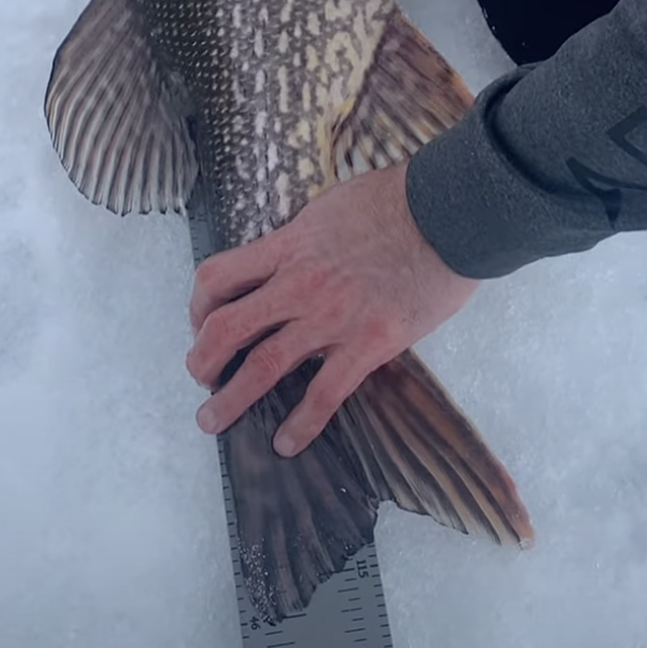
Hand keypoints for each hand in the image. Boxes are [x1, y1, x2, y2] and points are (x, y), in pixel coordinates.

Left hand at [184, 162, 478, 455]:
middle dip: (202, 359)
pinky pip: (325, 393)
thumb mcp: (326, 210)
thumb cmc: (394, 203)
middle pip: (226, 327)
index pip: (217, 278)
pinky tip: (286, 444)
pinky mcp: (370, 344)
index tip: (200, 323)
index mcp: (285, 248)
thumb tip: (286, 254)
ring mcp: (331, 318)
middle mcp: (297, 285)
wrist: (449, 213)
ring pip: (263, 364)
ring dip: (231, 398)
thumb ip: (300, 238)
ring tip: (211, 421)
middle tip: (199, 379)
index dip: (197, 306)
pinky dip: (301, 424)